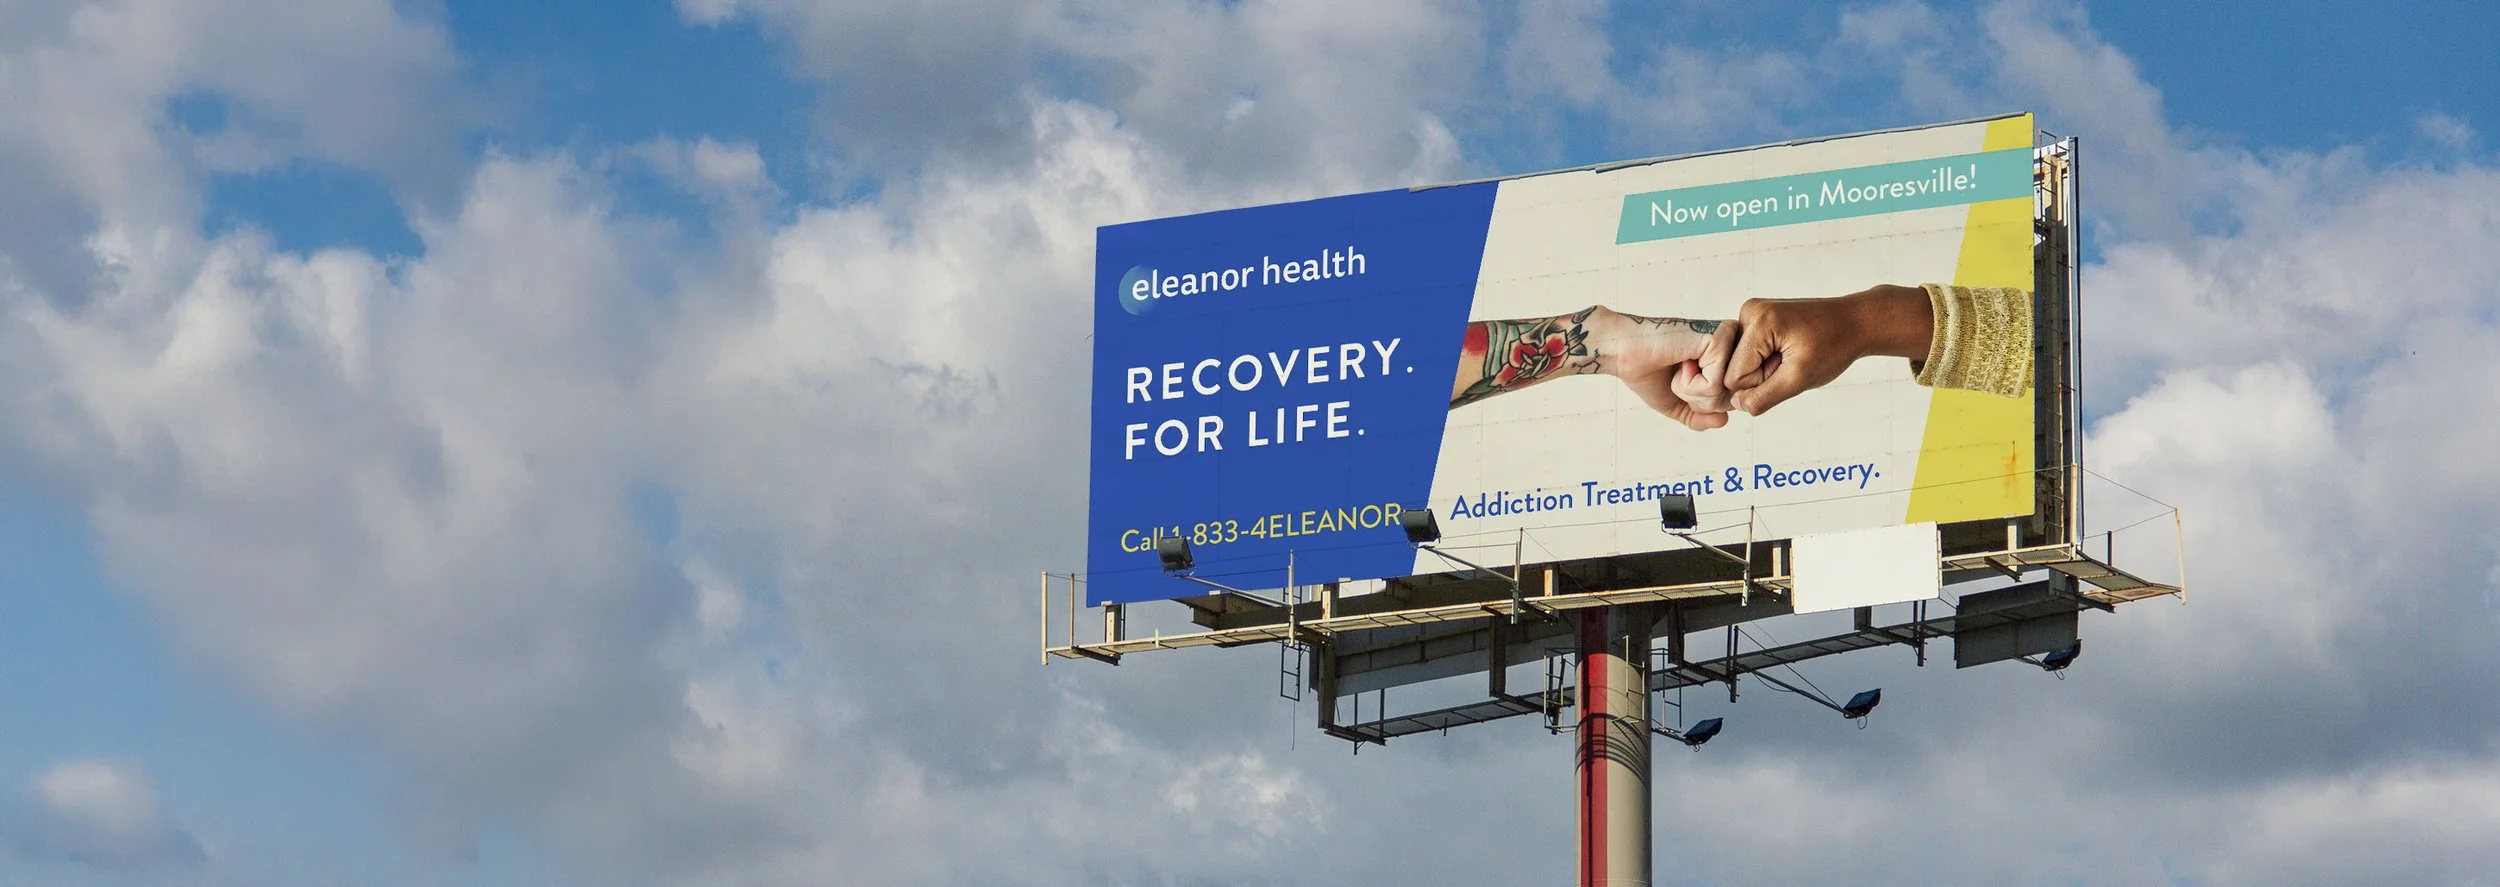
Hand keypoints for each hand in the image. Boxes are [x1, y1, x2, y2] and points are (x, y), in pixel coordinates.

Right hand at [1584, 309, 1739, 430]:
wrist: (1624, 353)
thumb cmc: (1648, 371)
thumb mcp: (1678, 402)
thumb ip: (1701, 416)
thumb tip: (1724, 420)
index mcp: (1728, 356)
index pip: (1730, 401)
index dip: (1700, 403)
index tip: (1681, 378)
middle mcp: (1734, 345)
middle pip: (1730, 401)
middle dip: (1696, 400)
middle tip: (1678, 373)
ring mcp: (1730, 341)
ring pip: (1723, 396)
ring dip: (1690, 392)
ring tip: (1679, 366)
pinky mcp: (1720, 340)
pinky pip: (1714, 386)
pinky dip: (1689, 384)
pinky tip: (1680, 362)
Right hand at [1720, 285, 1931, 414]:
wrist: (1855, 322)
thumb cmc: (1834, 345)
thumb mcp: (1800, 378)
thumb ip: (1764, 397)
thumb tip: (1735, 405)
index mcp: (1758, 321)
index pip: (1734, 376)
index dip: (1762, 383)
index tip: (1788, 368)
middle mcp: (1748, 311)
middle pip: (1734, 367)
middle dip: (1762, 374)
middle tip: (1792, 361)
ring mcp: (1751, 312)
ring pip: (1740, 361)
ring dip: (1765, 367)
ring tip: (1792, 355)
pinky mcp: (1757, 318)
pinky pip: (1749, 352)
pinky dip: (1767, 358)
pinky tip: (1787, 350)